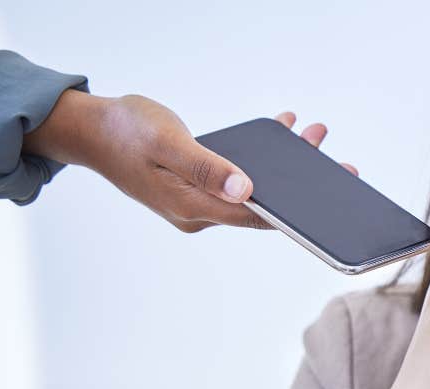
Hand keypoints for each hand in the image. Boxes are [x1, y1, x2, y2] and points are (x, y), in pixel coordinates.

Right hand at [22, 90, 357, 232]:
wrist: (89, 130)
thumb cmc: (123, 132)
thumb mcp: (166, 142)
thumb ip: (204, 166)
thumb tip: (245, 187)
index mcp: (192, 208)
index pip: (255, 217)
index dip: (294, 212)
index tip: (330, 200)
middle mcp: (200, 211)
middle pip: (263, 205)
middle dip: (301, 183)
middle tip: (341, 165)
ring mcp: (201, 200)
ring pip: (255, 187)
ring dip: (285, 163)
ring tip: (314, 134)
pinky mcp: (201, 185)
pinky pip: (240, 174)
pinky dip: (262, 154)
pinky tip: (284, 129)